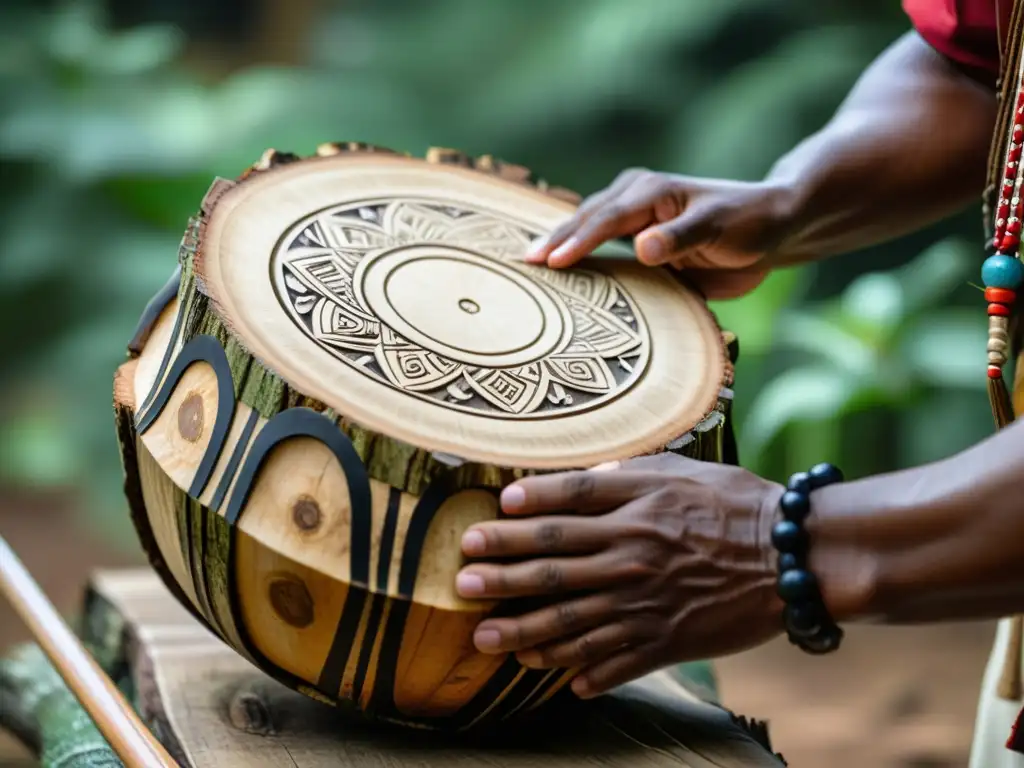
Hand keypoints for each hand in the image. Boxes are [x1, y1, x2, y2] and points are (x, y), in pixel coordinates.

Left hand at [454, 454, 786, 697]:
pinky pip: (616, 661)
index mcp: (636, 507)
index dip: (525, 507)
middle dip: (502, 573)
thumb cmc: (736, 504)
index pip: (567, 503)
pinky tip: (555, 681)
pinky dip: (584, 673)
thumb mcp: (683, 471)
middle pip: (554, 564)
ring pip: (571, 620)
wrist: (793, 554)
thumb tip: (585, 477)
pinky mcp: (667, 640)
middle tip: (462, 580)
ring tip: (484, 638)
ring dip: (523, 631)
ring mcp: (646, 602)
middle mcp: (632, 554)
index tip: (492, 511)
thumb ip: (629, 474)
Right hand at [525, 170, 798, 298]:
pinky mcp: (635, 239)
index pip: (605, 218)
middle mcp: (635, 200)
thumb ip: (681, 238)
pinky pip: (599, 246)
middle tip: (523, 263)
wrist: (770, 228)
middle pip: (585, 220)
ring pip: (586, 229)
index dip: (578, 241)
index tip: (553, 262)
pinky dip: (577, 256)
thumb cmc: (748, 222)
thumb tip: (643, 247)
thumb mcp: (719, 228)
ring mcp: (632, 219)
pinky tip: (557, 272)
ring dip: (558, 245)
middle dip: (554, 240)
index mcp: (651, 192)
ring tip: (527, 266)